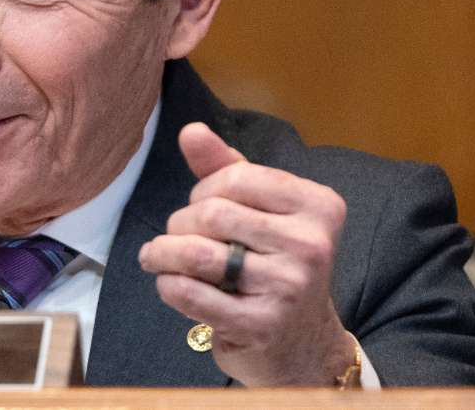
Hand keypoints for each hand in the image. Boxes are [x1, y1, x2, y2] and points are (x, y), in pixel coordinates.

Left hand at [138, 122, 356, 385]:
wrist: (301, 343)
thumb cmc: (274, 264)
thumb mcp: (261, 210)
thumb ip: (226, 168)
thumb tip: (191, 131)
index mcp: (319, 206)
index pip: (236, 177)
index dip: (203, 190)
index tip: (200, 206)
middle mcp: (312, 245)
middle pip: (212, 214)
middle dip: (180, 223)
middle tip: (178, 237)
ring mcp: (289, 288)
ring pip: (196, 253)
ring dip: (162, 253)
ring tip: (156, 257)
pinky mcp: (261, 325)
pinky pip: (190, 293)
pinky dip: (168, 285)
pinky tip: (170, 283)